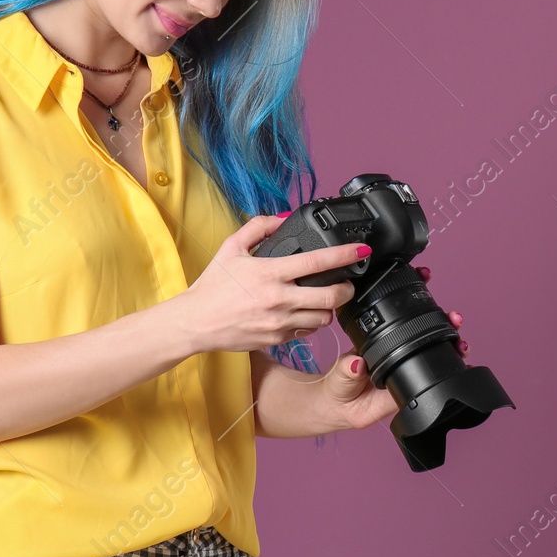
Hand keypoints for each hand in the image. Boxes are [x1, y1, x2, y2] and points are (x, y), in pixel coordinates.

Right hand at [179, 214, 364, 354]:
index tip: (361, 250)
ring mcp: (279, 322)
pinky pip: (307, 331)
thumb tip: (283, 217)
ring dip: (330, 308)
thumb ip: (259, 227)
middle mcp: (279, 299)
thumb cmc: (213, 285)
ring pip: (323, 318)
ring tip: (325, 299)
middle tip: (348, 282)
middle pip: (332, 296)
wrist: (195, 322)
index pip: (317, 262)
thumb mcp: (231, 247)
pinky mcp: (277, 339)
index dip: (345, 255)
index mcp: (270, 273)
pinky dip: (311, 322)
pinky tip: (304, 313)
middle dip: (347, 288)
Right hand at [319, 264, 471, 431]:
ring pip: (424, 342)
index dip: (445, 363)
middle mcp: (403, 375)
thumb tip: (357, 364)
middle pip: (433, 358)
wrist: (328, 396)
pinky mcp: (388, 346)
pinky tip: (422, 295)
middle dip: (450, 340)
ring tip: (448, 310)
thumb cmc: (336, 399)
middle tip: (456, 320)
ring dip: (438, 325)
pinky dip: (415, 314)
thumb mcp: (339, 389)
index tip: (458, 348)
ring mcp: (398, 359)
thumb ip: (347, 377)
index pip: (428, 379)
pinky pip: (406, 330)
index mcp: (396, 392)